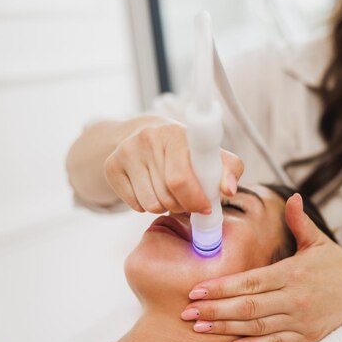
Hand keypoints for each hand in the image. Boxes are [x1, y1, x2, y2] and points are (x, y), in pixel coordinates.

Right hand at [104, 120, 243, 212]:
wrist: (144, 133)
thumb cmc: (185, 150)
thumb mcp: (211, 154)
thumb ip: (229, 169)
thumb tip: (229, 190)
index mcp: (176, 135)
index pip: (180, 179)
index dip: (195, 199)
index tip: (205, 207)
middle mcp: (148, 139)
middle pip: (167, 196)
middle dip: (183, 206)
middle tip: (188, 200)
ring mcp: (126, 152)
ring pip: (151, 205)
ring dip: (165, 207)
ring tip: (169, 193)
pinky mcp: (111, 166)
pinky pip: (134, 205)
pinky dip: (146, 206)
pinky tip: (151, 190)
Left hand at [181, 194, 341, 341]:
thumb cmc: (334, 263)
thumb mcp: (317, 240)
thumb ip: (299, 221)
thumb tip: (292, 196)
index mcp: (293, 272)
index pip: (250, 281)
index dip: (221, 287)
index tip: (196, 290)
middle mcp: (295, 297)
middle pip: (247, 306)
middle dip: (214, 310)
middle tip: (187, 312)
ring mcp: (300, 319)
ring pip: (256, 326)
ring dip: (225, 328)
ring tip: (200, 328)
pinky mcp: (306, 336)